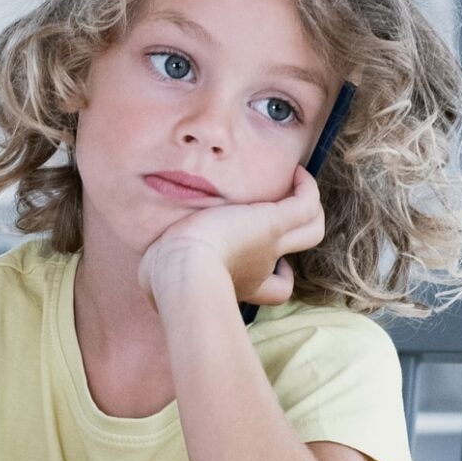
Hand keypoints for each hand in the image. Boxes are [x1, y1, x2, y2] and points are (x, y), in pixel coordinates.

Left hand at [138, 165, 324, 311]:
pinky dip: (306, 188)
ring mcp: (270, 245)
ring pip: (311, 229)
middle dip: (300, 238)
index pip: (273, 289)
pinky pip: (304, 204)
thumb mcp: (165, 277)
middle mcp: (260, 267)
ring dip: (309, 209)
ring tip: (297, 186)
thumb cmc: (167, 280)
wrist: (182, 273)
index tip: (272, 266)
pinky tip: (296, 172)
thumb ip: (164, 272)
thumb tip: (150, 272)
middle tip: (290, 220)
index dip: (279, 276)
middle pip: (296, 259)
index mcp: (239, 283)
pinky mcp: (271, 223)